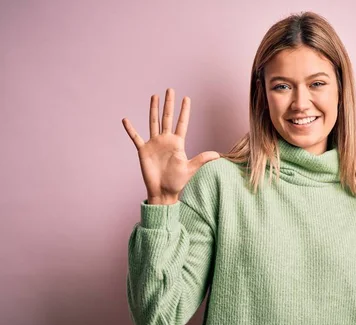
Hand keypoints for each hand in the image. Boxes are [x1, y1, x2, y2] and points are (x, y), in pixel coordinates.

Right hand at [122, 88, 219, 203]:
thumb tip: (218, 155)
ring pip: (153, 122)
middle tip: (170, 89)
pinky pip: (136, 138)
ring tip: (154, 96)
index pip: (182, 123)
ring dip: (153, 109)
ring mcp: (154, 144)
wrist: (164, 192)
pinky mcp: (144, 151)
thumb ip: (202, 159)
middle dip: (169, 104)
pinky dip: (131, 129)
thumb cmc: (177, 181)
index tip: (187, 98)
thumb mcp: (191, 169)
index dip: (184, 111)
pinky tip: (125, 120)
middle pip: (167, 118)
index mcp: (177, 143)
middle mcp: (166, 140)